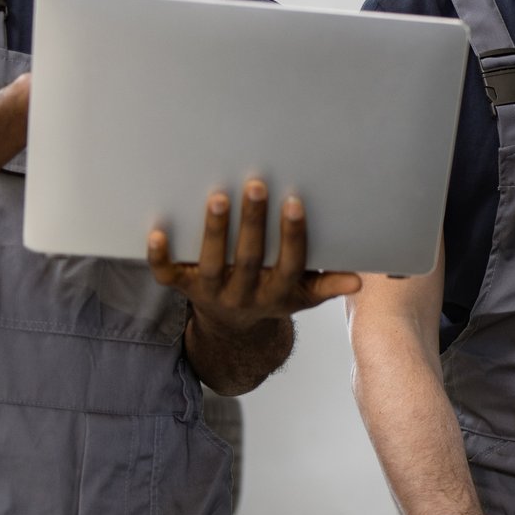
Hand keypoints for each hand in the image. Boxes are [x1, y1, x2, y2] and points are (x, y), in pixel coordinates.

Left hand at [146, 180, 360, 333]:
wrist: (233, 329)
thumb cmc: (273, 296)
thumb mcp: (302, 296)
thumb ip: (326, 285)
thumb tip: (358, 280)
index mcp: (277, 294)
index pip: (289, 265)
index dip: (292, 235)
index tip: (293, 202)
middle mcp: (244, 295)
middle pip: (249, 260)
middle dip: (252, 223)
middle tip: (255, 185)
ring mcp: (212, 292)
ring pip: (211, 264)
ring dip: (214, 231)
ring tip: (218, 196)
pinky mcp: (184, 288)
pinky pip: (168, 275)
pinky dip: (160, 256)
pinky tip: (156, 232)